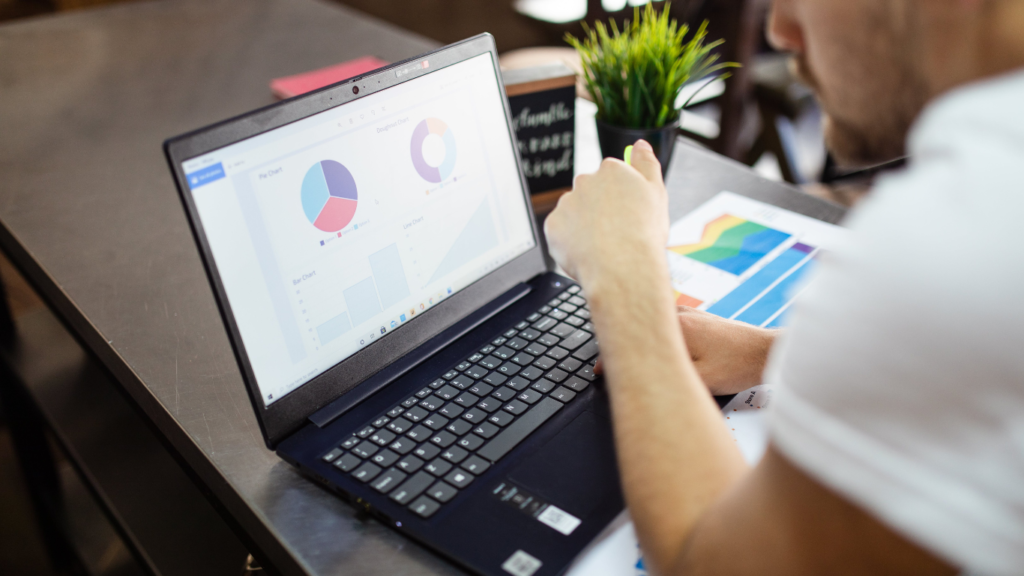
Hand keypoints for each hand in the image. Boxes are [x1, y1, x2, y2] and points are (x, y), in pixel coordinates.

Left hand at [544, 140, 668, 286]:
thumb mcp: (656, 193)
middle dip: (600, 209)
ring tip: (603, 245)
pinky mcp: (553, 225)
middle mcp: (585, 181)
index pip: (612, 177)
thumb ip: (647, 164)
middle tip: (616, 232)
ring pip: (575, 212)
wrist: (622, 269)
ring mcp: (567, 203)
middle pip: (591, 193)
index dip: (621, 198)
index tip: (626, 213)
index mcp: (611, 170)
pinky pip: (561, 231)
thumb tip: (641, 145)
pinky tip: (588, 251)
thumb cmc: (643, 235)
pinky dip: (571, 241)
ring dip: (584, 224)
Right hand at [596, 306, 777, 394]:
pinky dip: (654, 334)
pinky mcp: (699, 318)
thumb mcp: (700, 381)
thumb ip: (668, 379)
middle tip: (609, 364)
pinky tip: (654, 346)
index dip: (611, 357)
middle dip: (621, 344)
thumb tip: (640, 380)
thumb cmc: (738, 366)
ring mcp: (690, 314)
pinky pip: (666, 323)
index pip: (633, 338)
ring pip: (652, 323)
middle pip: (639, 325)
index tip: (601, 371)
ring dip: (639, 337)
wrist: (767, 352)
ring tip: (626, 355)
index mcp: (676, 327)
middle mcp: (680, 315)